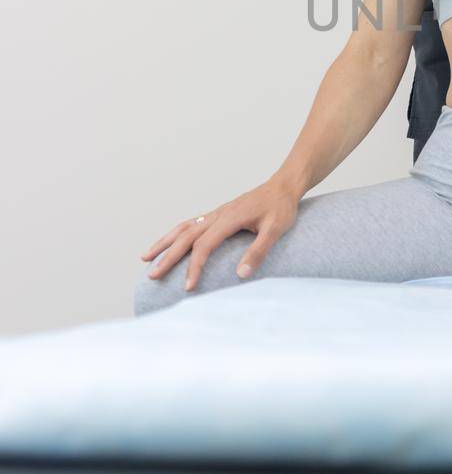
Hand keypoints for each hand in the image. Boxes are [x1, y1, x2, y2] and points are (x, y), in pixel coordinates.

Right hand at [140, 179, 300, 292]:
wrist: (284, 186)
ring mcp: (216, 213)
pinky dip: (176, 234)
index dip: (194, 266)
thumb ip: (259, 251)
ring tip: (146, 257)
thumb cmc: (281, 207)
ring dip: (164, 242)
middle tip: (152, 276)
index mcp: (229, 218)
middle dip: (168, 256)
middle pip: (186, 236)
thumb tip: (241, 275)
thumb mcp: (276, 229)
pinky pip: (191, 224)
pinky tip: (171, 243)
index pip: (204, 245)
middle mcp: (218, 214)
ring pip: (183, 227)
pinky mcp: (219, 214)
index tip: (188, 287)